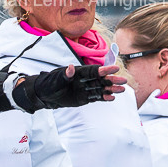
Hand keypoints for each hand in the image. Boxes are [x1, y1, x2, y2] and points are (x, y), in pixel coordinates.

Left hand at [0, 65, 126, 112]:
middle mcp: (84, 80)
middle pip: (100, 79)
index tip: (114, 68)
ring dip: (111, 89)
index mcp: (78, 72)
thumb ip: (65, 75)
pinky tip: (112, 98)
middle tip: (123, 81)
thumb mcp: (55, 80)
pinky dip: (104, 98)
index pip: (93, 71)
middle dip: (111, 80)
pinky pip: (96, 97)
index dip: (104, 70)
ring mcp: (85, 89)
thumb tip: (70, 68)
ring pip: (100, 88)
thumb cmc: (49, 84)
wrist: (44, 95)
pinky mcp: (84, 98)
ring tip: (122, 90)